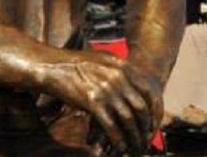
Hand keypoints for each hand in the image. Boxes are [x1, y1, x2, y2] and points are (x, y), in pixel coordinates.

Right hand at [42, 51, 159, 154]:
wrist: (52, 66)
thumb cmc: (74, 63)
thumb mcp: (102, 59)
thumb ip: (118, 69)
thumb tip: (131, 78)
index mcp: (123, 66)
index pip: (148, 91)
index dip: (153, 110)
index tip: (154, 123)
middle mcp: (118, 78)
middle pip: (140, 107)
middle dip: (145, 126)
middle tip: (147, 139)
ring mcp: (107, 90)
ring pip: (128, 119)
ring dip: (134, 136)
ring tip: (136, 147)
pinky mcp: (93, 102)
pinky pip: (111, 125)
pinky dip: (117, 139)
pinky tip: (120, 147)